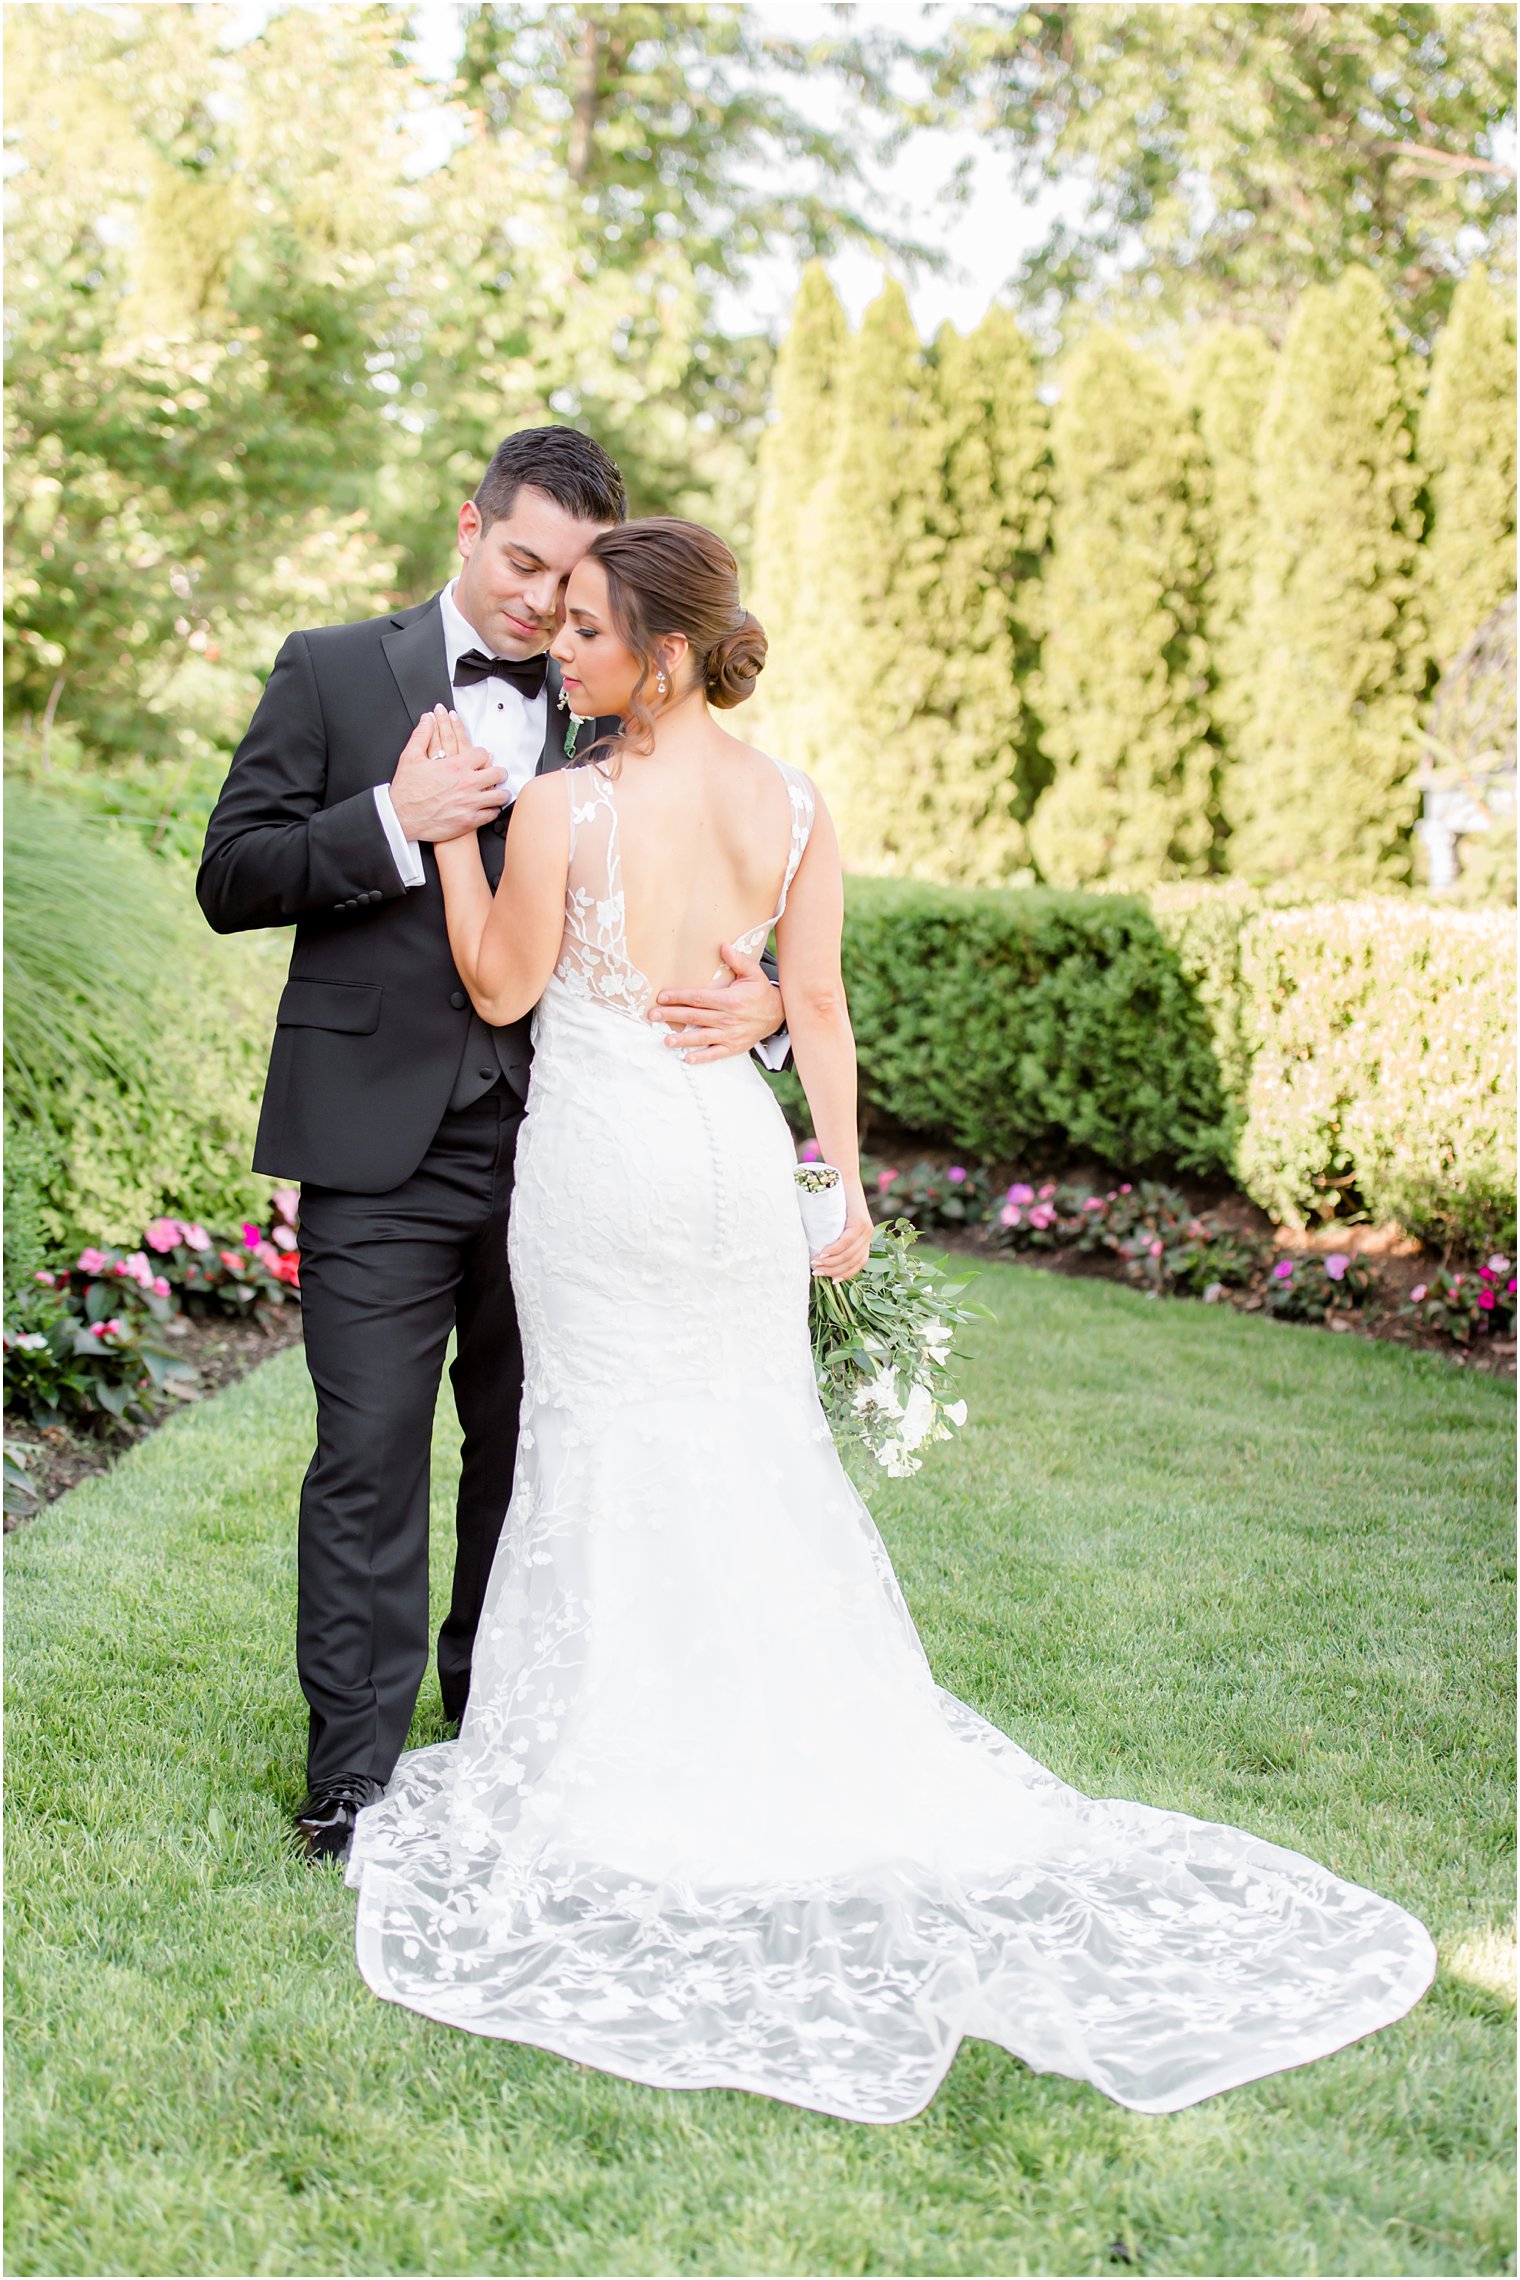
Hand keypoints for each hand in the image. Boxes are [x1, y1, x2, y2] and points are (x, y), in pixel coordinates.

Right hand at [390, 705, 504, 842]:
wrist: (401, 818)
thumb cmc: (406, 791)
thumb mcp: (410, 757)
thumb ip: (422, 735)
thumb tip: (427, 719)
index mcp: (455, 766)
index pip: (482, 753)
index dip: (482, 755)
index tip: (482, 758)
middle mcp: (466, 784)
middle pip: (497, 773)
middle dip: (498, 772)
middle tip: (497, 774)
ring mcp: (469, 803)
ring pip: (498, 795)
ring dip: (499, 792)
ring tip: (497, 791)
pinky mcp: (469, 821)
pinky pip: (491, 814)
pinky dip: (492, 810)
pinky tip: (489, 808)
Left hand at [650, 939, 783, 1063]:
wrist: (779, 1014)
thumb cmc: (761, 992)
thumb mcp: (753, 973)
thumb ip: (738, 960)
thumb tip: (723, 946)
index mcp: (730, 1000)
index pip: (699, 998)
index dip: (679, 997)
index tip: (662, 997)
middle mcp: (728, 1019)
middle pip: (694, 1017)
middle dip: (672, 1015)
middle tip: (653, 1016)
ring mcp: (730, 1035)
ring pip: (702, 1037)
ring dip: (682, 1039)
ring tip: (666, 1040)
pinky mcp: (734, 1046)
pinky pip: (715, 1053)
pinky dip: (702, 1057)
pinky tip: (687, 1059)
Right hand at [810, 1183, 871, 1281]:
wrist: (840, 1177)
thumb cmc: (833, 1201)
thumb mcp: (835, 1223)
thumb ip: (831, 1237)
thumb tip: (815, 1254)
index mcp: (865, 1239)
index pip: (859, 1264)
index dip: (845, 1275)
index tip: (831, 1281)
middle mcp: (868, 1235)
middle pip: (852, 1262)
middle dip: (833, 1271)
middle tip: (816, 1272)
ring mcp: (866, 1229)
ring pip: (849, 1254)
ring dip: (831, 1263)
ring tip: (815, 1264)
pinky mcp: (860, 1221)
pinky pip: (847, 1242)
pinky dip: (834, 1250)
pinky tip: (823, 1254)